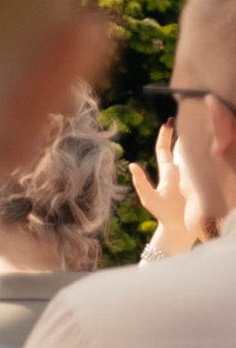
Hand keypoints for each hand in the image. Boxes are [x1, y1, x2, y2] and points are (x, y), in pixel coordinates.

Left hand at [132, 119, 210, 256]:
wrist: (179, 230)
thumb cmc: (163, 214)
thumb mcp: (149, 198)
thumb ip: (141, 182)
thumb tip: (132, 164)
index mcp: (168, 173)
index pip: (165, 150)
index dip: (165, 136)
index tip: (168, 122)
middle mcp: (181, 172)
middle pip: (182, 149)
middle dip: (185, 134)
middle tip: (190, 117)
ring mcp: (192, 177)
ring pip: (194, 156)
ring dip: (197, 144)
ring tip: (202, 129)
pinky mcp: (202, 184)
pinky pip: (206, 167)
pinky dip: (208, 157)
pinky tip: (215, 148)